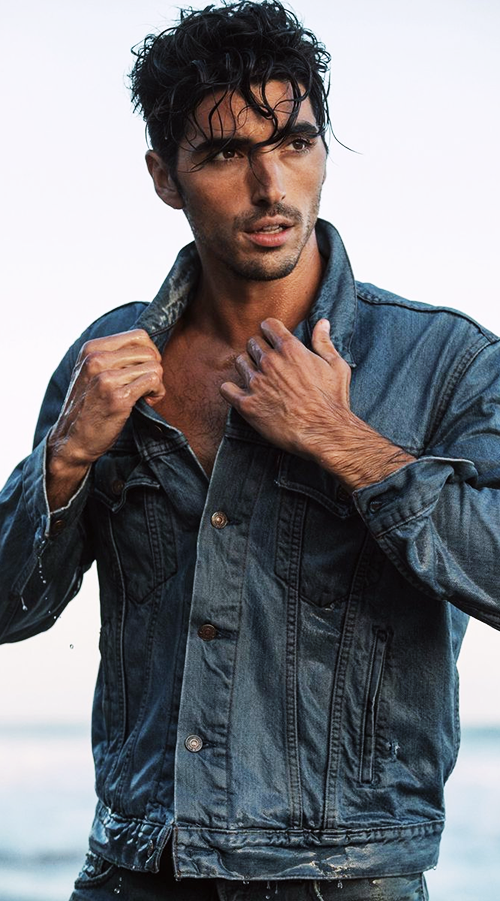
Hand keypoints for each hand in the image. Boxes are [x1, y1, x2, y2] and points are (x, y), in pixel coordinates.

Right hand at [46, 329, 164, 507]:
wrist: (72, 440)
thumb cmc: (88, 406)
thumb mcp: (91, 372)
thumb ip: (113, 356)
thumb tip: (149, 348)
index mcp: (91, 349)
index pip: (138, 336)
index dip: (149, 353)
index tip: (143, 370)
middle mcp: (96, 360)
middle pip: (149, 351)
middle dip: (155, 369)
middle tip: (146, 386)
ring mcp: (106, 378)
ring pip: (154, 366)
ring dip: (157, 383)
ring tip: (145, 395)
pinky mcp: (118, 398)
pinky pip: (153, 381)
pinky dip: (157, 393)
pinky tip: (146, 402)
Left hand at [220, 318, 414, 490]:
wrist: (323, 432)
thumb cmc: (333, 401)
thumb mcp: (336, 367)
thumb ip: (324, 343)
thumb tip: (322, 323)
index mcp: (290, 349)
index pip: (268, 325)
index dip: (269, 331)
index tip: (271, 338)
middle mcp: (270, 361)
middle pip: (252, 343)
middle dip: (259, 350)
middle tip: (267, 364)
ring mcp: (256, 382)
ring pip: (239, 362)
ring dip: (247, 367)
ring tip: (256, 379)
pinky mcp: (247, 404)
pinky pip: (226, 389)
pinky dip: (231, 389)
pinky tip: (239, 393)